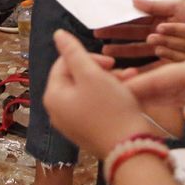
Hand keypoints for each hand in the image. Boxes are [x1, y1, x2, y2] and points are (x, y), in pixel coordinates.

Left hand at [45, 30, 153, 154]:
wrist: (130, 150)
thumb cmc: (111, 109)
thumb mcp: (91, 74)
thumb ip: (73, 52)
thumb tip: (58, 34)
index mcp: (53, 96)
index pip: (63, 64)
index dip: (88, 57)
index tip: (111, 62)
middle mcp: (57, 112)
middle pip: (76, 78)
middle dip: (101, 71)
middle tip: (123, 72)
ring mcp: (71, 124)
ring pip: (88, 92)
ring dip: (109, 82)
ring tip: (131, 82)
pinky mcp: (86, 133)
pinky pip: (94, 107)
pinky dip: (109, 98)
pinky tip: (127, 96)